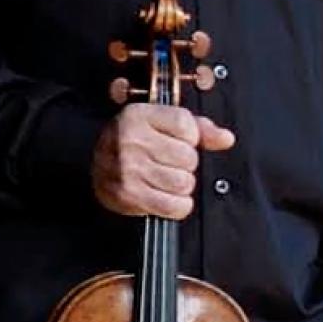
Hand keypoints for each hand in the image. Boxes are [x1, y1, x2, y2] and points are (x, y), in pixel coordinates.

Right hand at [92, 103, 234, 219]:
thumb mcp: (161, 123)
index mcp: (139, 115)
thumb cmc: (134, 142)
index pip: (186, 126)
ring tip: (167, 178)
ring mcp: (128, 168)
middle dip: (185, 163)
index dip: (190, 137)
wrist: (96, 164)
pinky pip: (175, 206)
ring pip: (184, 183)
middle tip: (170, 162)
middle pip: (188, 157)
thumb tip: (226, 138)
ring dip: (182, 185)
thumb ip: (198, 127)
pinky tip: (168, 195)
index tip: (179, 140)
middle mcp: (130, 139)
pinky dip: (179, 205)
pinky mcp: (128, 195)